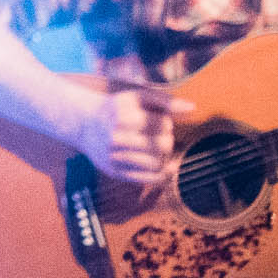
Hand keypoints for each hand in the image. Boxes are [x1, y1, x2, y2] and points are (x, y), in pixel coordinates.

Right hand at [76, 87, 195, 183]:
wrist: (85, 125)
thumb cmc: (117, 109)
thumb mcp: (137, 98)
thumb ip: (165, 102)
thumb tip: (193, 109)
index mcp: (123, 115)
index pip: (164, 124)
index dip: (167, 123)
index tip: (159, 121)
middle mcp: (116, 137)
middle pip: (163, 145)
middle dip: (167, 140)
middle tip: (159, 136)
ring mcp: (115, 157)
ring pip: (158, 163)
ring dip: (164, 156)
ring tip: (158, 149)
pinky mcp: (116, 172)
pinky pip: (149, 179)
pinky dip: (164, 175)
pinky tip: (167, 167)